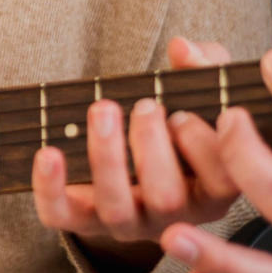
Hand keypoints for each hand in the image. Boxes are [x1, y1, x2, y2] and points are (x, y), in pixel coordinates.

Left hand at [31, 37, 241, 271]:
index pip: (222, 183)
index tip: (183, 114)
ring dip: (107, 158)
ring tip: (104, 109)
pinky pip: (63, 216)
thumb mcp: (203, 91)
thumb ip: (205, 64)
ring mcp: (129, 223)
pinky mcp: (84, 220)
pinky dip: (50, 188)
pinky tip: (49, 152)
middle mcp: (175, 215)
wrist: (136, 153)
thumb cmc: (179, 120)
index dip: (203, 149)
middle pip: (167, 199)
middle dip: (152, 146)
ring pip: (117, 210)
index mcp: (213, 189)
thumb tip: (182, 49)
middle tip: (145, 106)